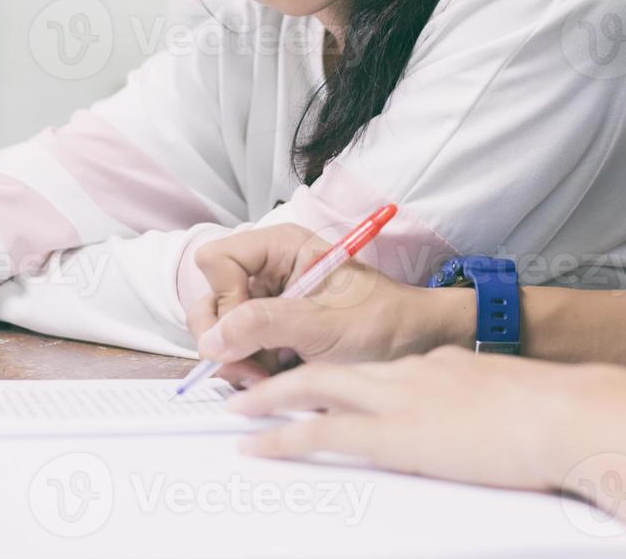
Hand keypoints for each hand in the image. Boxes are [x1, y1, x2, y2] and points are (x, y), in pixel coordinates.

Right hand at [184, 224, 472, 385]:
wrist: (416, 345)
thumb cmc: (383, 323)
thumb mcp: (323, 325)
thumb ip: (265, 325)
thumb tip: (212, 339)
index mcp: (281, 248)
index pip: (216, 260)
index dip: (224, 297)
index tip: (247, 328)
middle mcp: (268, 271)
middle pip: (210, 297)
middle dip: (223, 338)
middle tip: (250, 367)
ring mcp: (268, 302)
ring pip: (218, 329)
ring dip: (235, 358)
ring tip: (269, 374)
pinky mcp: (271, 332)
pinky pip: (236, 349)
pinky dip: (248, 368)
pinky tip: (275, 376)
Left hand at [226, 347, 625, 492]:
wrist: (568, 415)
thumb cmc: (559, 417)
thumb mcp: (516, 406)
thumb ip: (491, 411)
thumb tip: (496, 427)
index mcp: (441, 367)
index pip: (380, 371)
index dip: (346, 378)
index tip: (329, 387)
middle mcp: (412, 374)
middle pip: (333, 370)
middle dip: (288, 376)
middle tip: (254, 388)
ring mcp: (400, 400)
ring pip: (315, 389)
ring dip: (271, 399)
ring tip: (239, 411)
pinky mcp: (393, 434)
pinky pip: (320, 432)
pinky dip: (280, 438)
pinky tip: (256, 446)